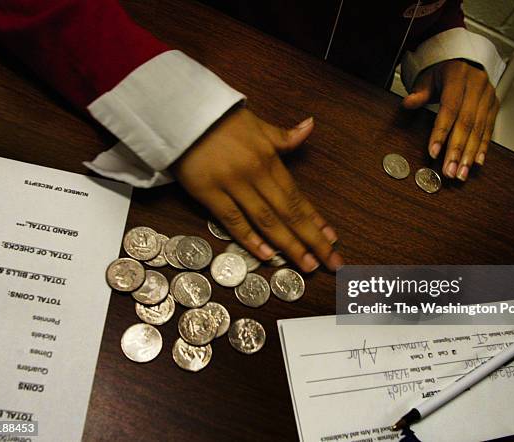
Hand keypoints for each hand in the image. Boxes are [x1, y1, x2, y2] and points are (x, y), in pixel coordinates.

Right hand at [172, 107, 342, 272]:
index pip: (297, 195)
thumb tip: (310, 127)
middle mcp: (256, 174)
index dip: (316, 219)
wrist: (181, 112)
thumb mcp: (257, 124)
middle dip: (312, 240)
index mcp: (269, 159)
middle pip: (288, 213)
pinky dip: (250, 239)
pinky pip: (233, 220)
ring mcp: (233, 185)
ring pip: (266, 220)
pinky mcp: (208, 193)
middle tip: (330, 261)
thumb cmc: (220, 120)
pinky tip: (268, 256)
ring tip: (307, 265)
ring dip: (289, 245)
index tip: (332, 238)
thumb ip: (284, 136)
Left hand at [402, 60, 499, 180]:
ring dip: (469, 154)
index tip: (433, 151)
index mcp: (458, 77)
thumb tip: (408, 102)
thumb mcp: (428, 77)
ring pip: (479, 129)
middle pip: (466, 123)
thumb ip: (419, 92)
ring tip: (461, 173)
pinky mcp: (494, 105)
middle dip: (457, 150)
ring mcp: (488, 96)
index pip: (449, 108)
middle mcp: (477, 86)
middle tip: (449, 170)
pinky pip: (489, 129)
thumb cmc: (443, 70)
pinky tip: (476, 162)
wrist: (465, 59)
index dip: (441, 132)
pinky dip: (482, 147)